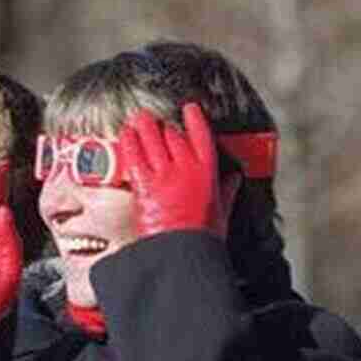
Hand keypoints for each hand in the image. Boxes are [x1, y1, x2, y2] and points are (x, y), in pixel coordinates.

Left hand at [118, 103, 227, 239]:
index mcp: (207, 172)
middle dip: (163, 127)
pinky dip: (129, 142)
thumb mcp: (222, 212)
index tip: (190, 108)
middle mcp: (185, 168)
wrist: (180, 252)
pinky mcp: (143, 184)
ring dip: (144, 127)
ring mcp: (163, 174)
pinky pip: (134, 155)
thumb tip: (235, 179)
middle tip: (155, 120)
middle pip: (173, 135)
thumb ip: (227, 192)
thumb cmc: (202, 237)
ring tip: (138, 119)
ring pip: (152, 140)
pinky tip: (126, 134)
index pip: (201, 135)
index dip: (195, 118)